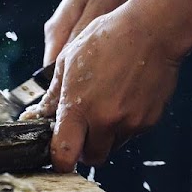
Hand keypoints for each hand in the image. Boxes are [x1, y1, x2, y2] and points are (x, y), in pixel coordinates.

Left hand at [32, 0, 180, 171]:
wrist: (152, 32)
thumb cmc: (109, 39)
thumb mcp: (68, 62)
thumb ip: (54, 96)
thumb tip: (39, 115)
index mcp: (79, 108)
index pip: (64, 155)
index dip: (59, 159)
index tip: (58, 153)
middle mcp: (105, 121)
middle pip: (91, 158)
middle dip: (84, 148)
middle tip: (83, 128)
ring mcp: (130, 123)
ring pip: (112, 146)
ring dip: (105, 135)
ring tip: (106, 104)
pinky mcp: (149, 121)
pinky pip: (131, 133)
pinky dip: (125, 123)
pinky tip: (124, 97)